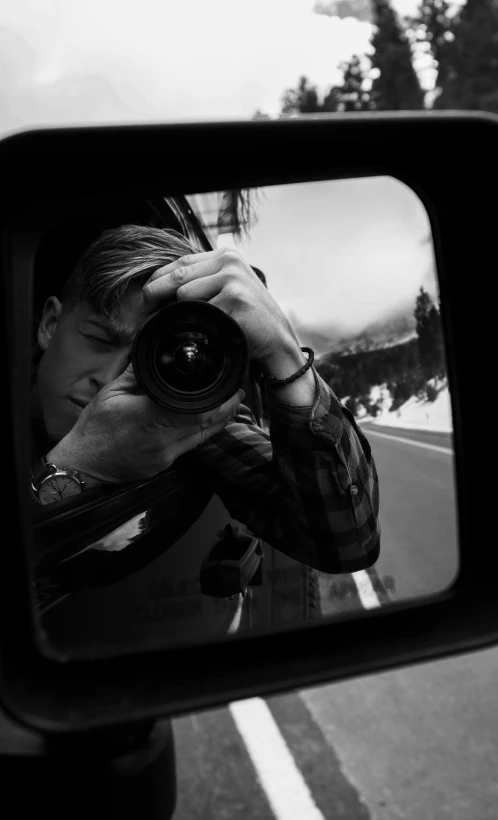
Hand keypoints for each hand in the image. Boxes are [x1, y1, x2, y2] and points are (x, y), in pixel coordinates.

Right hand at [47, 364, 244, 484]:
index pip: (195, 410)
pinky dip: (203, 432)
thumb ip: (137, 372)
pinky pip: (192, 446)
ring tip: (232, 403)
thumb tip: (155, 351)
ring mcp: (166, 456)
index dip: (220, 400)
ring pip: (204, 437)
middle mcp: (162, 440)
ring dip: (220, 420)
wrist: (84, 466)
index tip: (231, 387)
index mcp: (148, 417)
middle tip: (238, 392)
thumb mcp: (111, 392)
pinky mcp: (166, 465)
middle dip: (227, 407)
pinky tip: (208, 421)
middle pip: (207, 424)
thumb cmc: (94, 429)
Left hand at [142, 247, 298, 363]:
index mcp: (225, 255)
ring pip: (185, 294)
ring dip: (183, 313)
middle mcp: (230, 262)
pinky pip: (200, 313)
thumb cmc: (247, 317)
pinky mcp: (235, 299)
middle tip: (145, 310)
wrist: (276, 338)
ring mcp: (233, 279)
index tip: (145, 296)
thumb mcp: (227, 288)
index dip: (158, 279)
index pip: (180, 262)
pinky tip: (210, 331)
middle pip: (178, 276)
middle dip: (156, 294)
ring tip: (195, 324)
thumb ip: (202, 279)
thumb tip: (160, 286)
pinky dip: (199, 325)